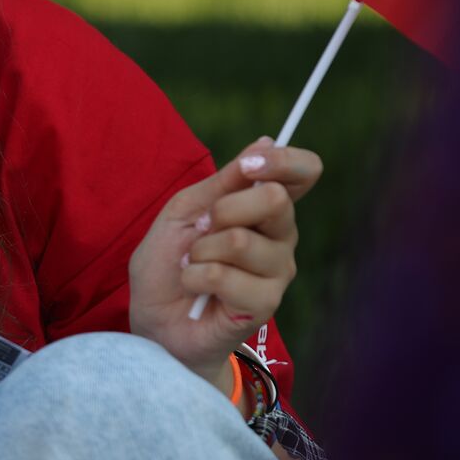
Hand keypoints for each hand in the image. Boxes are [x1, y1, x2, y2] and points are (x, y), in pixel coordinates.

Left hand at [128, 137, 322, 393]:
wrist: (155, 318)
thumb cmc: (169, 262)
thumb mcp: (184, 211)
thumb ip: (223, 181)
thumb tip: (265, 141)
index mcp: (264, 207)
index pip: (304, 172)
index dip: (283, 160)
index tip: (249, 165)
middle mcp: (281, 236)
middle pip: (275, 198)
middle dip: (222, 209)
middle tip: (200, 229)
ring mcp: (278, 271)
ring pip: (241, 240)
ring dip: (200, 251)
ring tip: (193, 264)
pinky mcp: (266, 303)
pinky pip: (226, 275)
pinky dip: (195, 276)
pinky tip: (195, 288)